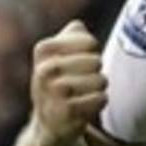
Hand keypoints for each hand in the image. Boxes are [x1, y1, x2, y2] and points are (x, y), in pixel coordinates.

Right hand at [30, 20, 106, 145]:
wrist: (50, 120)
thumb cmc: (63, 78)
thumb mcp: (62, 52)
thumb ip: (75, 32)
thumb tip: (79, 26)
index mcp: (43, 50)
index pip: (91, 43)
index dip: (93, 52)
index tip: (79, 61)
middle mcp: (44, 70)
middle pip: (97, 62)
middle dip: (97, 71)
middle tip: (82, 79)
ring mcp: (53, 92)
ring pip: (101, 81)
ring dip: (99, 87)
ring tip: (84, 92)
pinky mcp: (65, 113)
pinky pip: (101, 99)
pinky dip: (100, 102)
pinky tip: (86, 105)